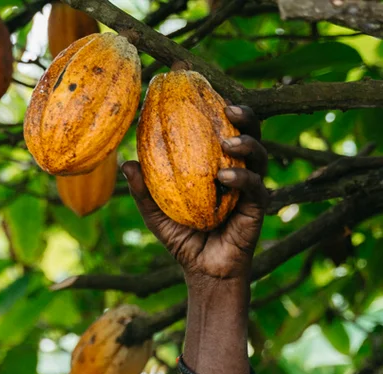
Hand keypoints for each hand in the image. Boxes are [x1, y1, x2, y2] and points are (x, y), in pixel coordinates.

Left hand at [121, 105, 268, 282]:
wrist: (202, 271)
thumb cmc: (182, 238)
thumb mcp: (155, 213)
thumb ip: (142, 190)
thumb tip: (125, 162)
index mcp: (218, 164)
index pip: (222, 129)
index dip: (218, 108)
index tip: (206, 90)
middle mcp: (239, 170)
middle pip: (251, 133)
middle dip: (245, 116)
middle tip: (228, 108)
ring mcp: (251, 187)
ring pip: (260, 154)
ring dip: (247, 143)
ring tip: (228, 142)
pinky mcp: (258, 207)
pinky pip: (255, 186)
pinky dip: (242, 178)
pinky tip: (226, 176)